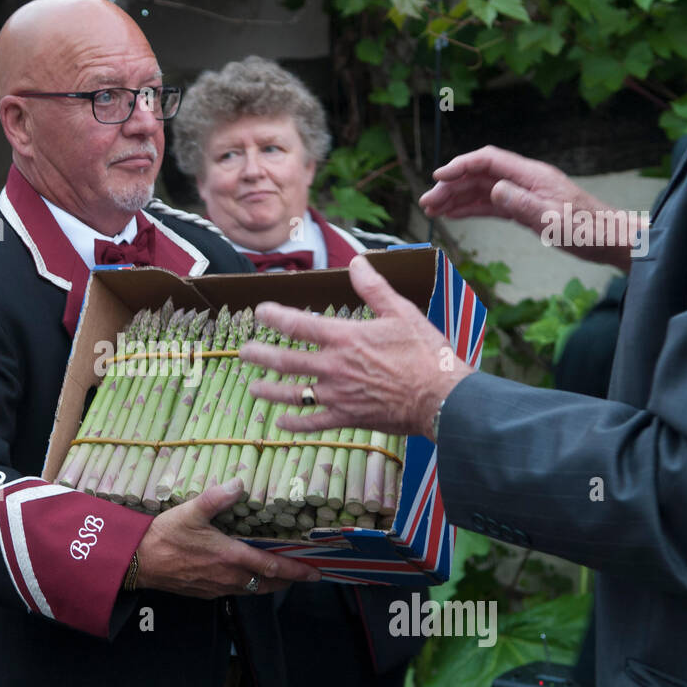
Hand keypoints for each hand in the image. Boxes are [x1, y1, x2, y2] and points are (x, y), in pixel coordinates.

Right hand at [136, 478, 321, 597]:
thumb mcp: (191, 510)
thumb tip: (239, 483)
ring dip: (269, 583)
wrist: (138, 561)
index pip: (272, 567)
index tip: (314, 573)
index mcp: (230, 557)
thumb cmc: (165, 535)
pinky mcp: (205, 592)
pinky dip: (249, 586)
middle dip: (288, 580)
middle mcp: (228, 577)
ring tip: (281, 575)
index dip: (296, 571)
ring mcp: (216, 587)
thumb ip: (217, 497)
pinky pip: (234, 592)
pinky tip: (247, 577)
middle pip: (268, 584)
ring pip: (252, 590)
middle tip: (304, 574)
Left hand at [240, 255, 473, 436]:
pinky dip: (295, 424)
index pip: (299, 325)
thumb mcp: (402, 312)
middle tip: (244, 353)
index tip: (259, 311)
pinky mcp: (348, 417)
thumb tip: (357, 262)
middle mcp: (335, 367)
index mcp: (345, 338)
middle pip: (286, 361)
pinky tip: (281, 424)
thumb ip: (374, 288)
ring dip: (269, 391)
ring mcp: (338, 395)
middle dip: (260, 356)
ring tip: (253, 388)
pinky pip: (313, 423)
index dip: (275, 316)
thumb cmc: (426, 353)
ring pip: (293, 394)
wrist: (442, 397)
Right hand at [417, 145, 636, 271]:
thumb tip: (493, 190)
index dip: (461, 165)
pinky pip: (492, 204)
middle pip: (480, 174)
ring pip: (483, 189)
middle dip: (451, 185)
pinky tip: (454, 214)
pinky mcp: (525, 208)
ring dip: (457, 197)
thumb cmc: (587, 231)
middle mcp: (526, 179)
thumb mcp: (553, 221)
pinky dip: (471, 208)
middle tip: (427, 202)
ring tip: (432, 209)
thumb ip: (522, 204)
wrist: (610, 240)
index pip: (489, 160)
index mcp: (532, 175)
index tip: (438, 177)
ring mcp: (525, 193)